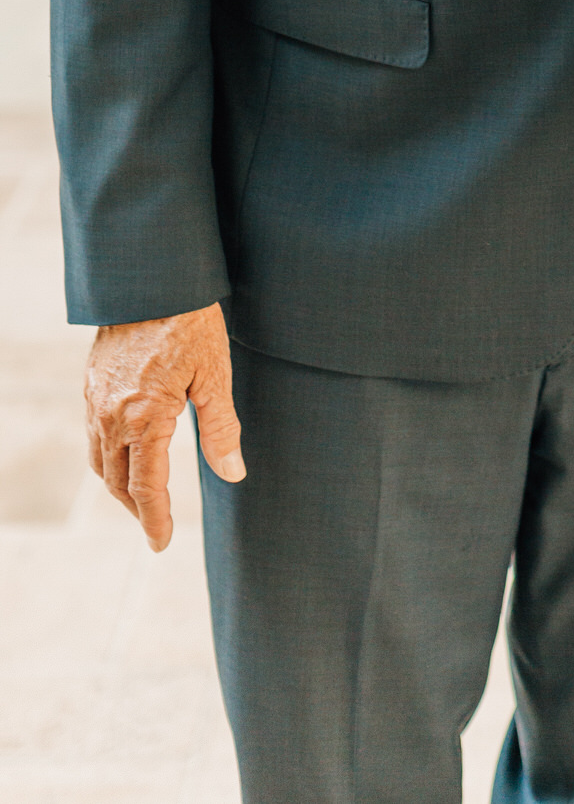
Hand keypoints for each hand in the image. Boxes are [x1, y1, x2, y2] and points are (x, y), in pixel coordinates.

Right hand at [84, 304, 243, 550]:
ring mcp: (96, 401)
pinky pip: (93, 435)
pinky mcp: (91, 384)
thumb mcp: (215, 374)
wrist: (152, 278)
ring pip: (100, 461)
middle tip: (156, 526)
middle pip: (118, 482)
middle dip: (136, 510)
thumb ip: (221, 428)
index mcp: (145, 419)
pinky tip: (127, 453)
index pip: (147, 488)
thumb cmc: (191, 322)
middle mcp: (112, 416)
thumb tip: (233, 474)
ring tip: (142, 497)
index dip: (155, 521)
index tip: (161, 544)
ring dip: (119, 486)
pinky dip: (108, 456)